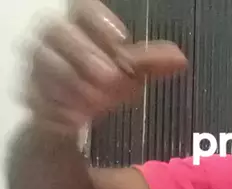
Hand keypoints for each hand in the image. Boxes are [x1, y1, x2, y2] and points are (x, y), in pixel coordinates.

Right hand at [23, 0, 186, 134]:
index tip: (120, 38)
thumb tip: (180, 59)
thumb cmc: (101, 81)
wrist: (72, 114)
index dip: (98, 20)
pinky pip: (41, 97)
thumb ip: (152, 63)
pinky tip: (80, 118)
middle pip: (59, 34)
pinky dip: (63, 108)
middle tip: (112, 77)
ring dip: (78, 84)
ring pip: (48, 66)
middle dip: (88, 55)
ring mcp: (39, 70)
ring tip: (101, 101)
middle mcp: (53, 43)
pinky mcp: (33, 97)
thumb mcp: (131, 72)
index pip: (81, 8)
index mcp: (79, 28)